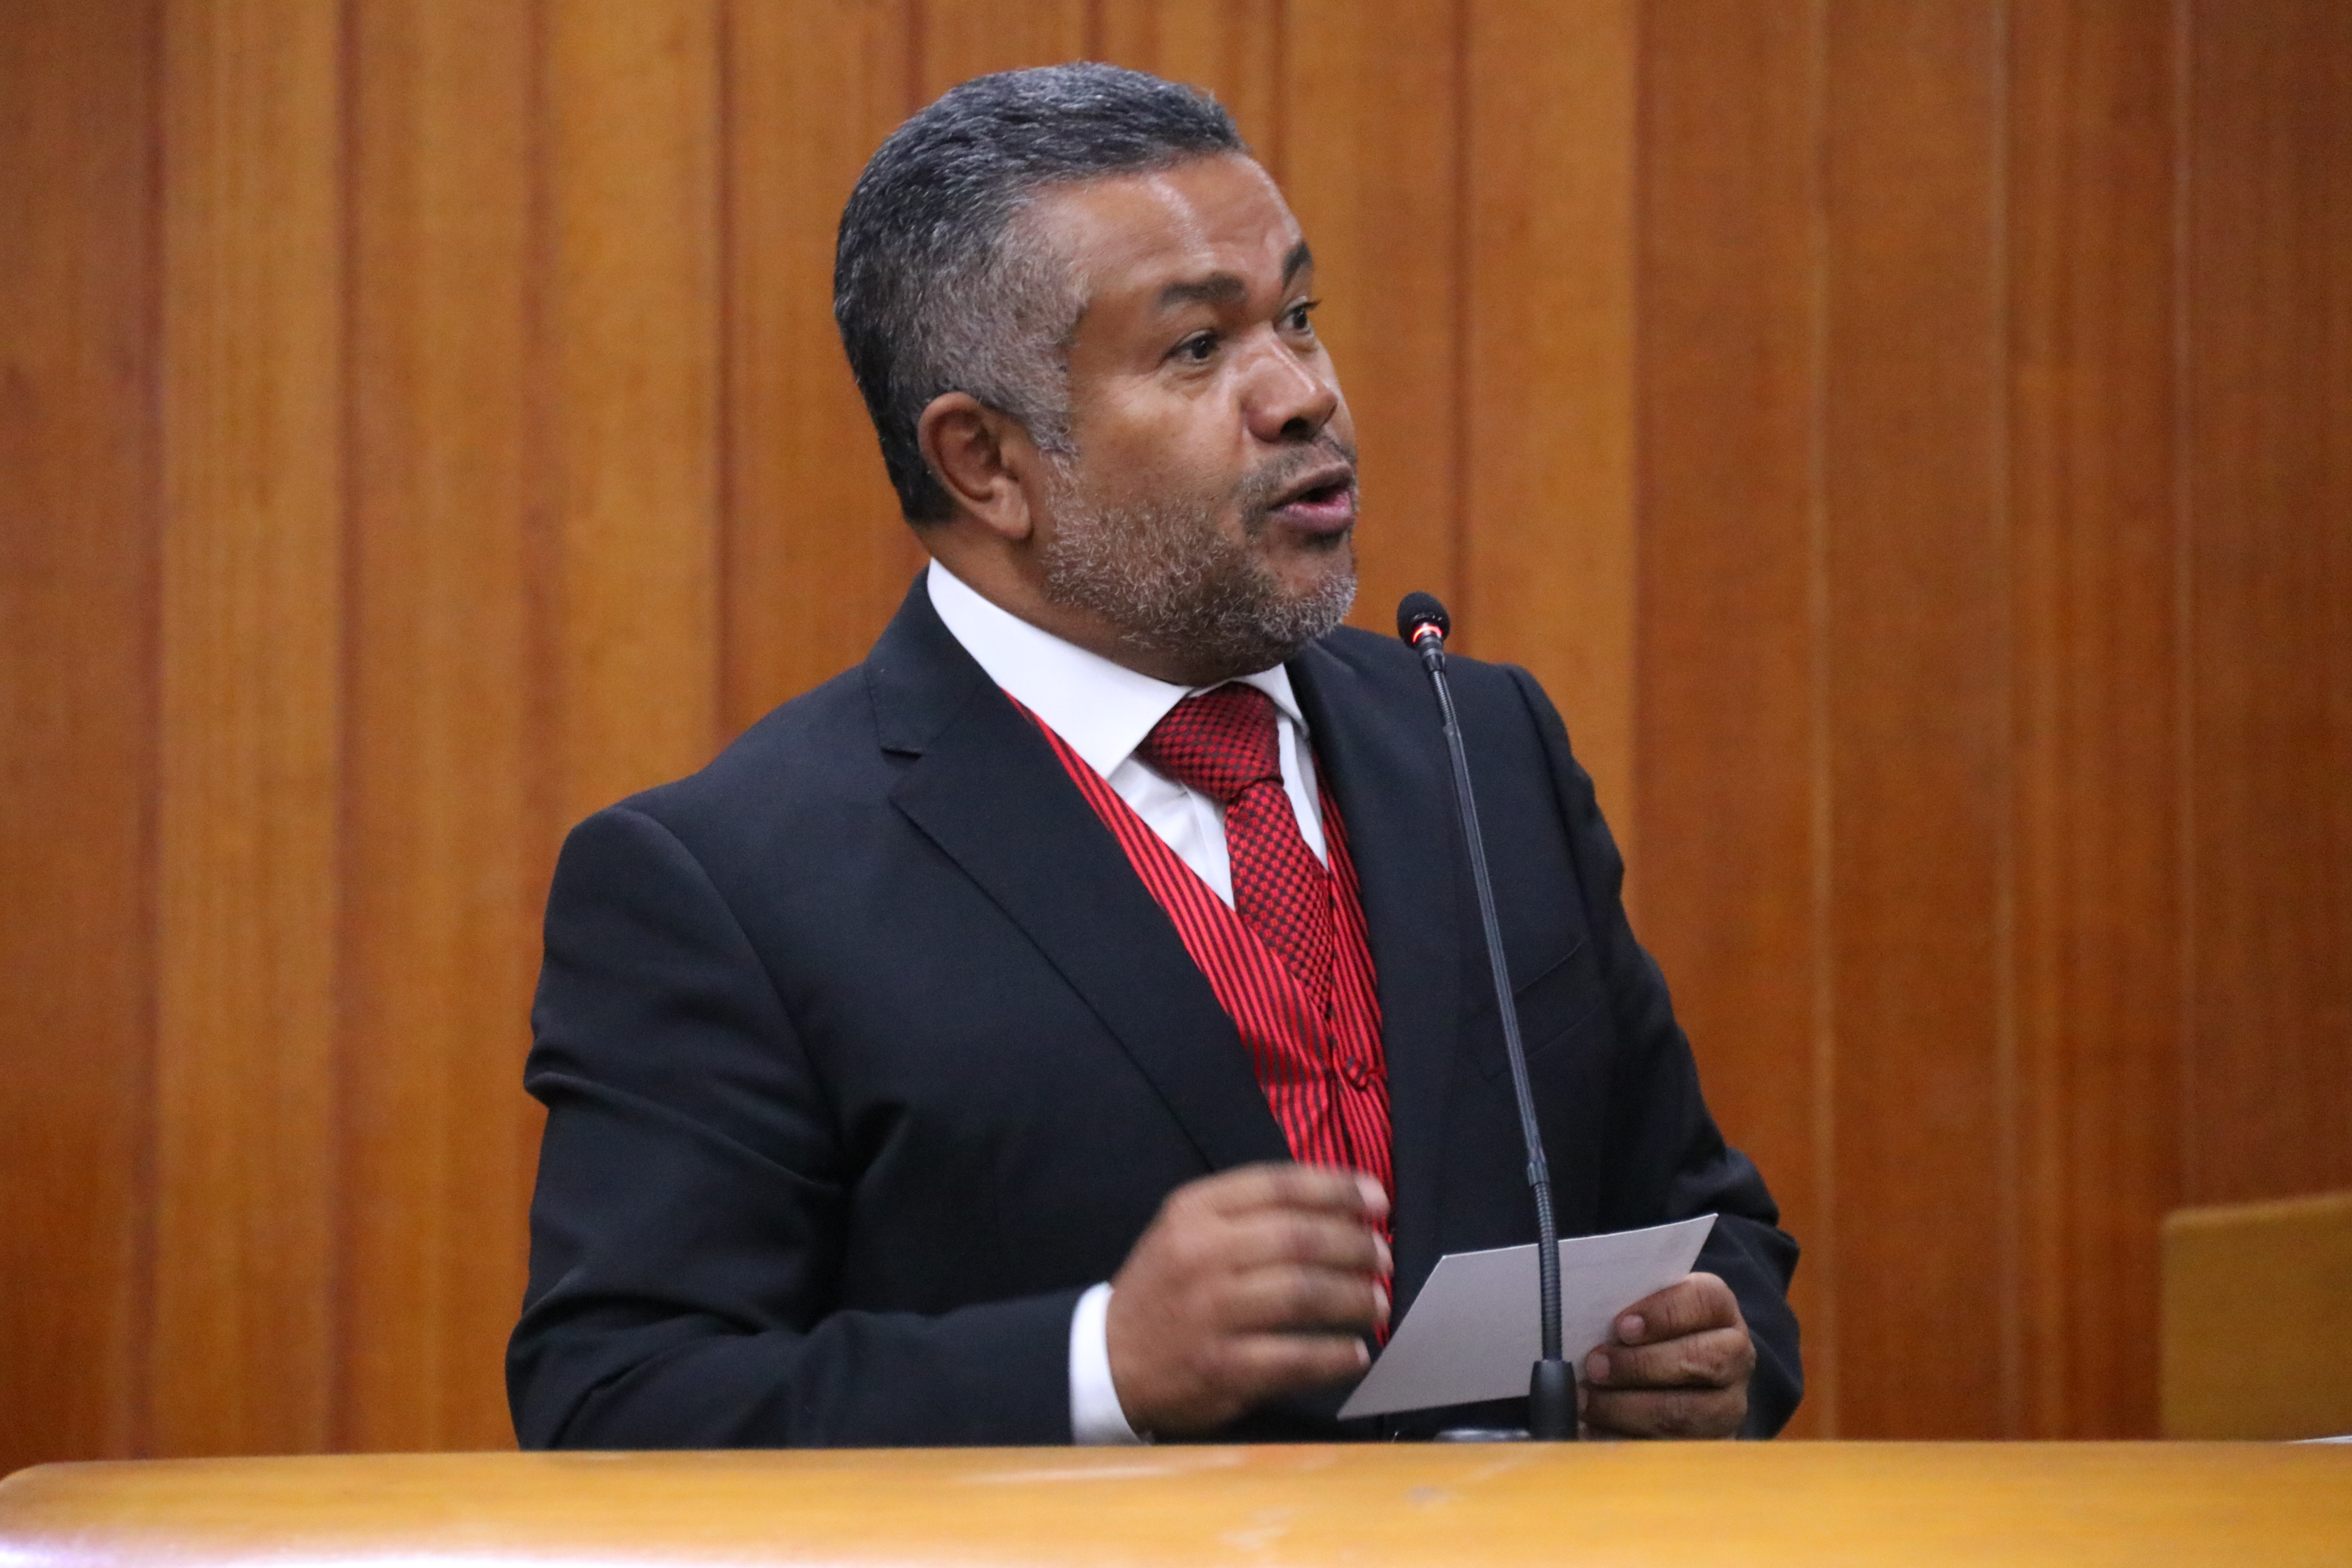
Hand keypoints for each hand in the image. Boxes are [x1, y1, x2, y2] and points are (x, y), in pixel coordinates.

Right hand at [1105, 1163, 1390, 1436]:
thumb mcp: (1189, 1228)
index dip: (1337, 1188)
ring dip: (1354, 1298)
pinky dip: (1334, 1355)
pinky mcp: (1221, 1367)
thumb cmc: (1166, 1285)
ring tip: (1378, 1304)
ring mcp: (1211, 1312)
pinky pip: (1294, 1357)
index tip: (1378, 1200)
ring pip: (1303, 1294)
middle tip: (1382, 1257)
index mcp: (1194, 1210)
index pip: (1278, 1185)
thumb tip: (1343, 1205)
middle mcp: (1202, 1253)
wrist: (1107, 1358)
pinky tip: (1356, 1353)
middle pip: (1299, 1238)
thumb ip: (1252, 1211)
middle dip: (1354, 1245)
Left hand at [1578, 1271, 1753, 1438]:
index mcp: (1718, 1308)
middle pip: (1702, 1360)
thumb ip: (1627, 1303)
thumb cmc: (1652, 1330)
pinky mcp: (1713, 1444)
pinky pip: (1672, 1450)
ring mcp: (1729, 1404)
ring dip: (1629, 1409)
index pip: (1704, 1301)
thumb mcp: (1647, 1306)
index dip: (1663, 1314)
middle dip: (1640, 1365)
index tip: (1621, 1326)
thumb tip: (1585, 1312)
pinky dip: (1627, 1441)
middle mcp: (1735, 1355)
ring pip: (1687, 1412)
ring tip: (1587, 1402)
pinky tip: (1595, 1432)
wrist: (1685, 1374)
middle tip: (1594, 1367)